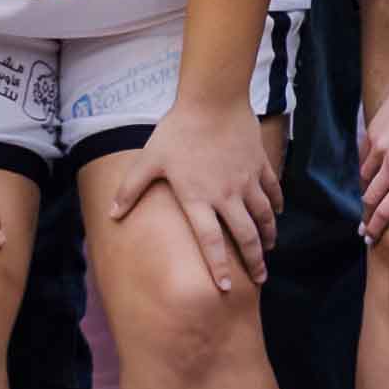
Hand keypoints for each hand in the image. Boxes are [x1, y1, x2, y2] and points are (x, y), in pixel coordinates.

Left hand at [136, 94, 281, 293]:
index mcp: (198, 198)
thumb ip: (131, 189)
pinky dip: (276, 205)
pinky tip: (277, 213)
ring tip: (270, 250)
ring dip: (269, 235)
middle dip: (255, 260)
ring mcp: (247, 180)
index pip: (209, 242)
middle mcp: (226, 195)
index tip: (226, 288)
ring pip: (264, 216)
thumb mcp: (149, 160)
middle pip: (245, 236)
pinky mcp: (259, 165)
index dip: (219, 267)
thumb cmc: (177, 131)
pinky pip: (272, 190)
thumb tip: (111, 215)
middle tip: (261, 278)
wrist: (213, 100)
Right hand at [361, 63, 388, 236]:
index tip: (371, 238)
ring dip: (368, 191)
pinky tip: (373, 174)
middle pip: (371, 199)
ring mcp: (380, 147)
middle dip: (368, 216)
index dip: (378, 227)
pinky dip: (367, 169)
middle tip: (366, 228)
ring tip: (373, 200)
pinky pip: (364, 159)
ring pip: (365, 179)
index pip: (388, 210)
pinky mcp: (373, 133)